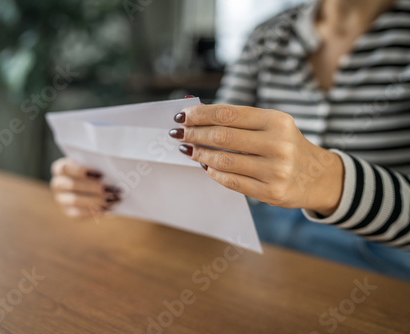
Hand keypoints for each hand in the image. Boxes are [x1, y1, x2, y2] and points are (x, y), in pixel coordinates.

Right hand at [50, 158, 120, 218]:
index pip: (64, 168)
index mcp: (60, 168)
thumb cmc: (93, 172)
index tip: (100, 174)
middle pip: (72, 185)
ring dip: (96, 200)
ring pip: (75, 200)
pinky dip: (93, 211)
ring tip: (112, 200)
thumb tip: (111, 173)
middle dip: (93, 187)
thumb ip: (97, 167)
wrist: (92, 187)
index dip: (81, 170)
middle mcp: (57, 184)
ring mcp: (61, 199)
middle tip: (111, 190)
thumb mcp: (92, 166)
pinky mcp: (68, 211)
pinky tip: (107, 209)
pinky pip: (78, 213)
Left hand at [169, 104, 343, 215]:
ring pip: (224, 161)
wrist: (318, 177)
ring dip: (200, 155)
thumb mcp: (271, 126)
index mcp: (277, 121)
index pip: (229, 114)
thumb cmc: (286, 146)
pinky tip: (205, 167)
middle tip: (178, 134)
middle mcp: (279, 144)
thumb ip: (238, 121)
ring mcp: (276, 170)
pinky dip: (214, 173)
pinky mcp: (271, 192)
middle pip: (223, 137)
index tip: (181, 115)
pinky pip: (232, 182)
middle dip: (195, 134)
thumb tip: (196, 114)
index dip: (201, 114)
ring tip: (188, 150)